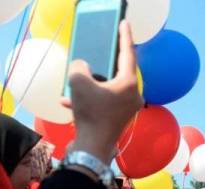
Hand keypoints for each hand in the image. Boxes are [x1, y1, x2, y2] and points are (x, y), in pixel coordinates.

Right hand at [61, 21, 142, 165]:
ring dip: (91, 85)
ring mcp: (128, 108)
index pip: (128, 54)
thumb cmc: (91, 114)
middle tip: (105, 48)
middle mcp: (134, 95)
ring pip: (108, 88)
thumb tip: (83, 69)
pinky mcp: (119, 118)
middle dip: (107, 62)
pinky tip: (70, 102)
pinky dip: (89, 100)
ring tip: (77, 82)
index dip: (124, 37)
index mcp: (130, 83)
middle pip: (119, 71)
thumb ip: (80, 67)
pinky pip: (104, 102)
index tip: (124, 24)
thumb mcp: (78, 82)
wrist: (93, 148)